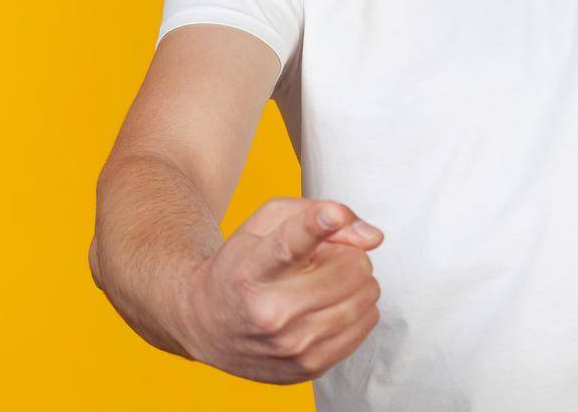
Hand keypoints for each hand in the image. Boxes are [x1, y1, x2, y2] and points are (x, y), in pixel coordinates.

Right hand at [178, 197, 385, 383]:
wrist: (207, 324)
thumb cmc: (242, 266)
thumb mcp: (266, 223)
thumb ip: (317, 212)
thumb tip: (371, 237)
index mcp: (251, 271)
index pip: (287, 247)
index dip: (314, 226)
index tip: (331, 215)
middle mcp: (269, 312)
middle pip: (348, 268)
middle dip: (345, 254)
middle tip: (321, 259)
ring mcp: (291, 345)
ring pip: (365, 295)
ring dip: (353, 282)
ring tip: (321, 283)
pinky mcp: (309, 366)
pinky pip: (367, 322)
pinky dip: (357, 307)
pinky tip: (327, 306)